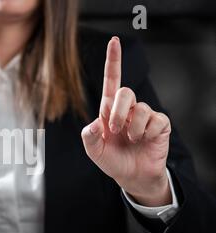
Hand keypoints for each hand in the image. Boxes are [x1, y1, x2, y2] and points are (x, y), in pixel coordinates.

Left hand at [81, 37, 171, 206]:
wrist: (131, 176)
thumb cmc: (112, 160)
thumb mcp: (94, 151)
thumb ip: (89, 137)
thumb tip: (94, 123)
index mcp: (109, 110)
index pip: (112, 81)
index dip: (113, 61)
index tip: (113, 41)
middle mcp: (127, 109)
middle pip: (126, 92)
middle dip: (118, 112)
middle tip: (115, 130)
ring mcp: (144, 115)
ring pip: (140, 109)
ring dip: (133, 128)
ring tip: (131, 139)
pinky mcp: (159, 124)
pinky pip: (156, 120)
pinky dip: (148, 133)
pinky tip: (145, 140)